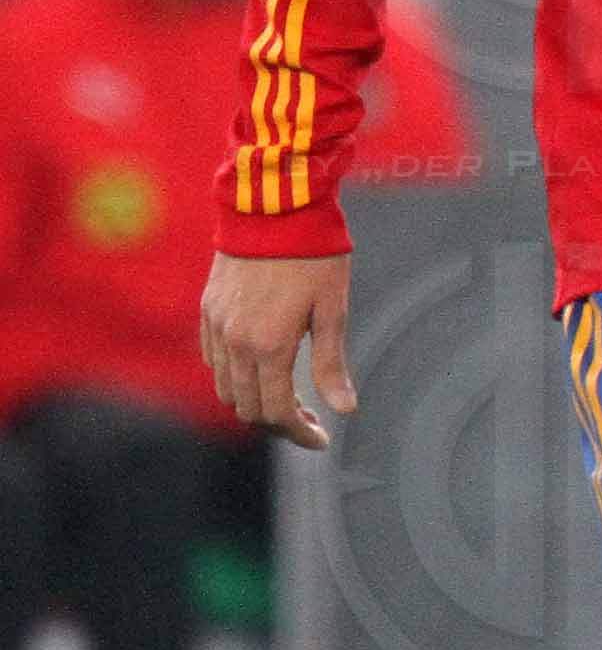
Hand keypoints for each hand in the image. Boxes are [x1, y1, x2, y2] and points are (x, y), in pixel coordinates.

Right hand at [199, 252, 353, 451]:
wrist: (273, 210)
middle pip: (247, 406)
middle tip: (311, 421)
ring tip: (290, 398)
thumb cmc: (313, 257)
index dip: (299, 433)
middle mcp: (234, 342)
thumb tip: (345, 410)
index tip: (322, 440)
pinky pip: (213, 360)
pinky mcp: (207, 311)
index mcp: (268, 347)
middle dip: (278, 422)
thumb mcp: (333, 311)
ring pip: (226, 387)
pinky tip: (264, 368)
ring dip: (255, 401)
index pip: (276, 411)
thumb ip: (332, 364)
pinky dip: (236, 376)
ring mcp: (216, 326)